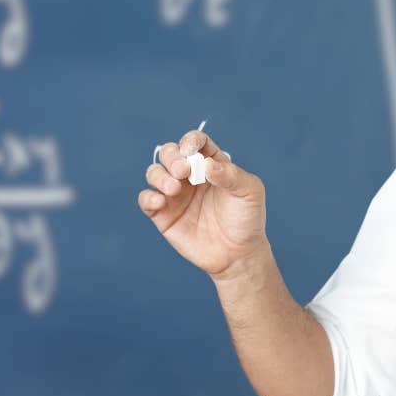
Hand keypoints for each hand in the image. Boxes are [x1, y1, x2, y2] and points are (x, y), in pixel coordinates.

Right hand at [138, 129, 267, 278]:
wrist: (238, 254)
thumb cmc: (247, 219)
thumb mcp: (249, 192)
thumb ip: (231, 175)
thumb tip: (207, 164)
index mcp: (211, 164)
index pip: (196, 142)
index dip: (191, 141)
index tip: (191, 151)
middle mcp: (189, 176)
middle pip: (169, 153)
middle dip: (172, 157)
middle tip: (182, 171)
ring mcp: (175, 194)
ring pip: (154, 173)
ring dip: (160, 176)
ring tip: (174, 189)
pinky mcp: (163, 214)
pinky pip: (146, 199)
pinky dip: (148, 197)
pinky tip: (161, 202)